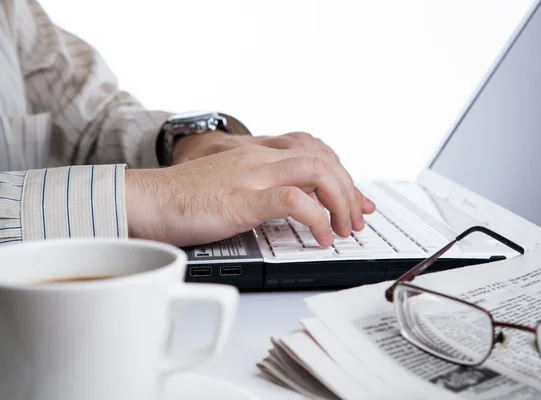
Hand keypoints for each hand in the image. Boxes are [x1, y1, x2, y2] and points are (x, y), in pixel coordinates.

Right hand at [172, 130, 375, 220]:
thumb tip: (291, 204)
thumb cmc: (182, 198)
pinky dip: (316, 218)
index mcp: (255, 153)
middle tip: (357, 217)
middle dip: (349, 189)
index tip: (355, 198)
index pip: (313, 149)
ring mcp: (251, 175)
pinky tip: (319, 237)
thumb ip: (259, 186)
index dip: (341, 172)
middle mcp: (258, 158)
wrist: (146, 199)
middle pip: (323, 158)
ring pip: (316, 171)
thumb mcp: (229, 183)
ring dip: (340, 201)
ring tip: (344, 228)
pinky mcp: (241, 199)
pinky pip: (293, 201)